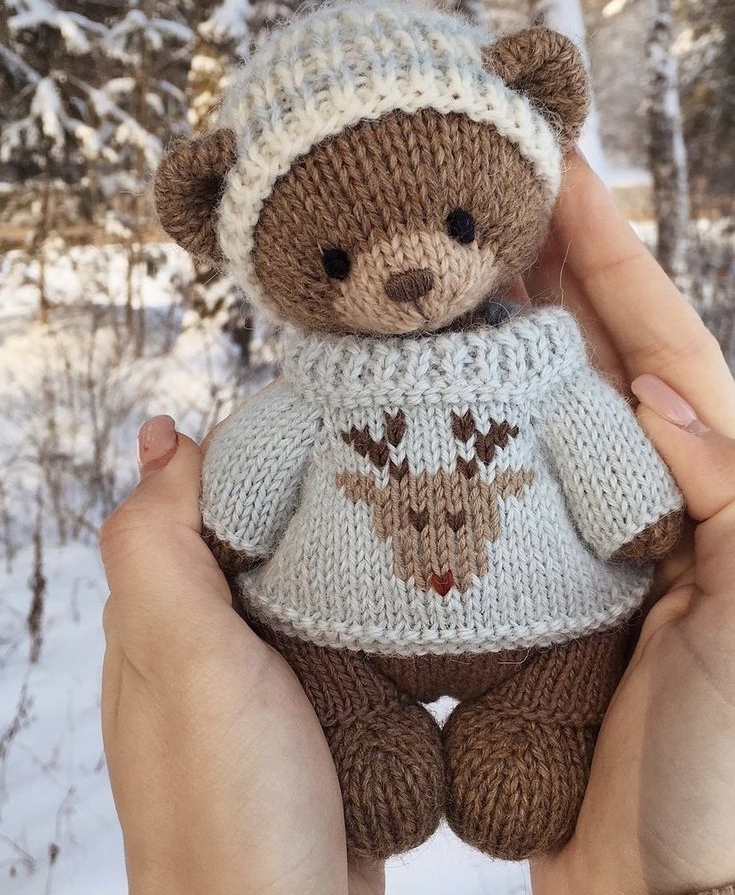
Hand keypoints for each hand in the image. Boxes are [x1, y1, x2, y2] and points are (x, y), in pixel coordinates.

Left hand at [100, 416, 383, 894]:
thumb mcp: (182, 661)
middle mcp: (200, 650)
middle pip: (246, 538)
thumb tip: (164, 436)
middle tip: (376, 454)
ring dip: (334, 548)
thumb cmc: (229, 811)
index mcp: (158, 621)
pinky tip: (398, 595)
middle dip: (300, 491)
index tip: (319, 415)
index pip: (192, 500)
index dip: (247, 449)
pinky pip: (327, 640)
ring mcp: (257, 690)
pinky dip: (356, 607)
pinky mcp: (310, 722)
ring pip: (290, 587)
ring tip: (398, 508)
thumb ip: (158, 550)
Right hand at [527, 152, 734, 894]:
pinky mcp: (549, 571)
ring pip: (549, 404)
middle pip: (601, 354)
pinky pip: (512, 474)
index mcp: (716, 489)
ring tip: (457, 267)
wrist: (653, 879)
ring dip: (511, 332)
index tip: (564, 173)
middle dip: (554, 270)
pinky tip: (439, 391)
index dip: (614, 256)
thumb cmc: (717, 771)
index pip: (662, 346)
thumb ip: (725, 502)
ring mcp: (599, 529)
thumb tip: (655, 393)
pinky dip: (481, 421)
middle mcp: (658, 495)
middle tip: (496, 194)